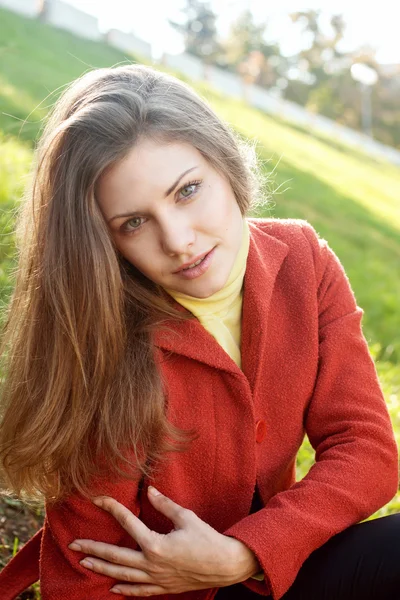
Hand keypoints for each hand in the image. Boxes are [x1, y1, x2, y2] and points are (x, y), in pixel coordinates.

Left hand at [68, 486, 260, 596]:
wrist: (225, 565)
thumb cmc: (207, 538)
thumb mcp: (186, 517)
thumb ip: (165, 505)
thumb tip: (150, 491)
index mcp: (155, 543)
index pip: (127, 522)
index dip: (111, 508)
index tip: (98, 499)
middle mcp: (151, 563)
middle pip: (115, 556)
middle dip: (93, 549)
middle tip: (73, 545)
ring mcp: (156, 578)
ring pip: (122, 575)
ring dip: (102, 569)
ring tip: (84, 563)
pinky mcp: (163, 587)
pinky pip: (139, 591)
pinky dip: (124, 590)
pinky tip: (112, 588)